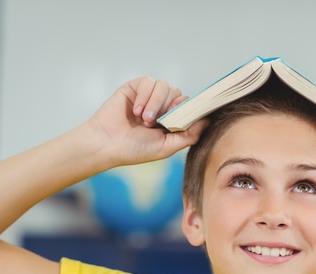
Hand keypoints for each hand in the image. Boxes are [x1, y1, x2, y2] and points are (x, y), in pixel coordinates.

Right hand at [87, 77, 208, 166]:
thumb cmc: (135, 149)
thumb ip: (189, 135)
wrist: (107, 144)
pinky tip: (135, 111)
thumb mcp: (167, 147)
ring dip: (156, 103)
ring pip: (165, 86)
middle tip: (156, 123)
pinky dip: (144, 96)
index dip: (187, 109)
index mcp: (171, 120)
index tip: (178, 118)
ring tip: (144, 120)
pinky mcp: (135, 87)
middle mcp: (161, 106)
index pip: (188, 106)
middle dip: (169, 108)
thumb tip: (208, 121)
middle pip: (178, 94)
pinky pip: (149, 82)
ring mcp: (148, 96)